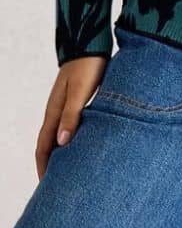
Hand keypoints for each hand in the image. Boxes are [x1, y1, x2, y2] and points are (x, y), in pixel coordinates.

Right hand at [35, 56, 107, 180]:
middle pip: (49, 142)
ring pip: (59, 133)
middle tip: (56, 183)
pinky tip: (81, 141)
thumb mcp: (80, 91)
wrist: (91, 42)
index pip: (44, 146)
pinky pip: (69, 124)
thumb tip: (61, 144)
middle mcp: (57, 109)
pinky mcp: (77, 98)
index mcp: (54, 111)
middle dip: (50, 163)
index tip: (46, 186)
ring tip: (69, 168)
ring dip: (60, 151)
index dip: (44, 166)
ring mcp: (66, 103)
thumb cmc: (87, 65)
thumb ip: (72, 115)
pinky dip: (71, 137)